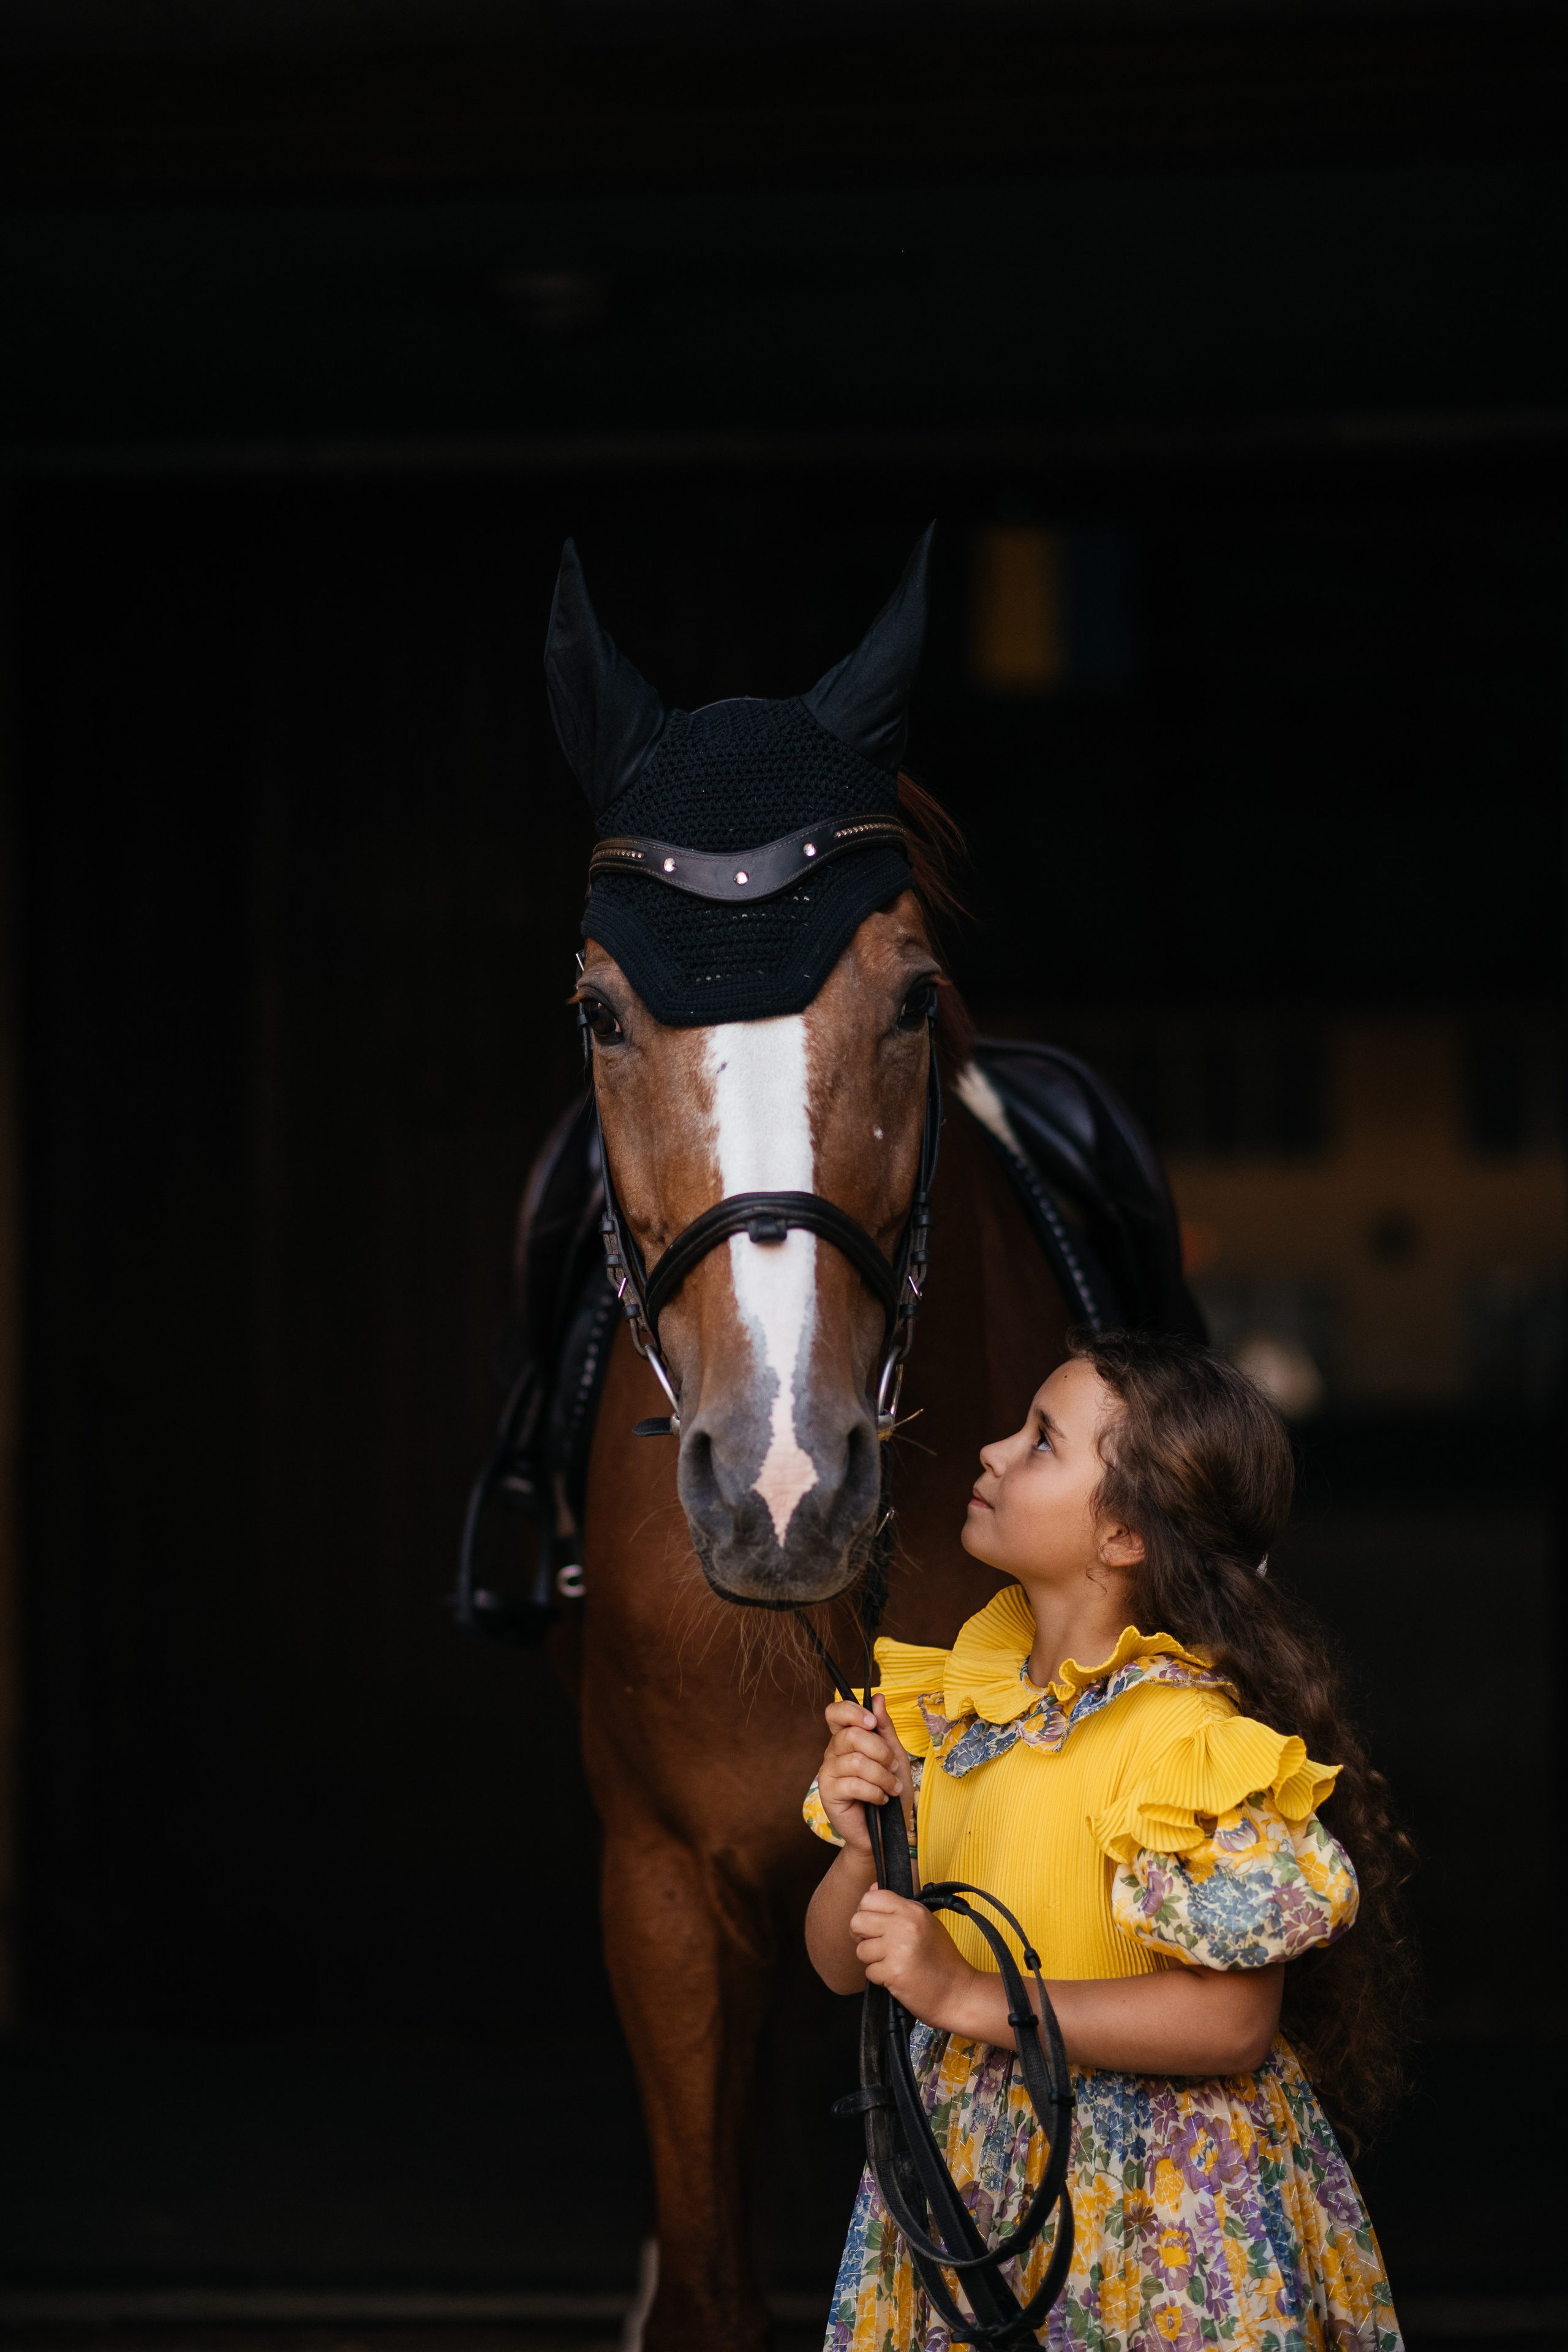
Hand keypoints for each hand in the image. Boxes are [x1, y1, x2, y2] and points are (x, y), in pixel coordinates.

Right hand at [815, 1693, 910, 1854]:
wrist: (889, 1830)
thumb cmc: (891, 1791)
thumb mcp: (894, 1755)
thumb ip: (885, 1727)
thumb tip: (878, 1697)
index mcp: (845, 1739)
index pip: (835, 1712)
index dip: (852, 1712)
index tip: (872, 1723)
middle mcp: (832, 1753)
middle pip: (851, 1735)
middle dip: (880, 1751)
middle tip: (891, 1766)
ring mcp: (828, 1773)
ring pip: (856, 1762)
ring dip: (883, 1776)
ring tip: (892, 1788)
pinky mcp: (829, 1794)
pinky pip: (854, 1784)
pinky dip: (875, 1792)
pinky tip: (881, 1800)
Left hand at [849, 1885, 984, 2033]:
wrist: (957, 1992)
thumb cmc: (941, 1960)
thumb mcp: (925, 1924)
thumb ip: (897, 1908)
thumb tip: (872, 1889)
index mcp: (913, 1911)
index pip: (870, 1898)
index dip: (866, 1912)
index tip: (873, 1925)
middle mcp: (905, 1925)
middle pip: (858, 1921)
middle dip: (862, 1936)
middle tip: (877, 1946)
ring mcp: (899, 1949)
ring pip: (861, 1949)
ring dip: (872, 1960)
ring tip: (892, 1962)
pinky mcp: (894, 1972)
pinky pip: (869, 1972)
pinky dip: (880, 1977)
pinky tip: (896, 1976)